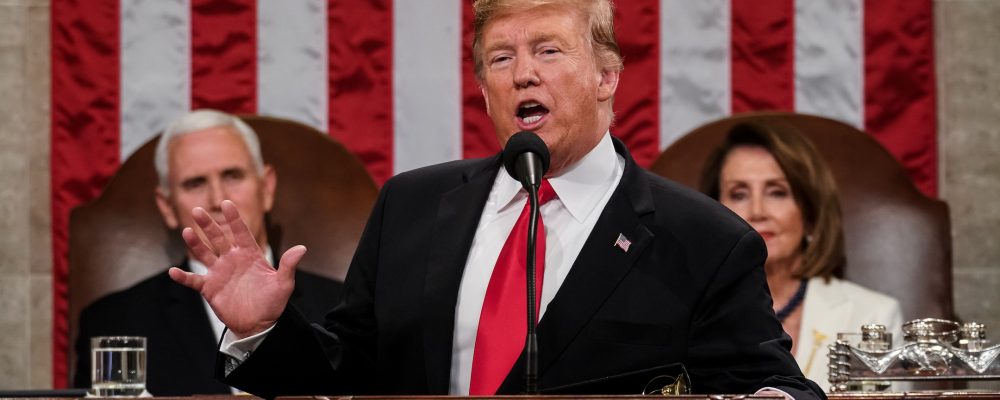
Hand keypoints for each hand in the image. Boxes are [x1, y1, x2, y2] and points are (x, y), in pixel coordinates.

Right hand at [168, 200, 304, 337]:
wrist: (259, 324)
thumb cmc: (272, 303)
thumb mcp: (283, 284)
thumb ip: (288, 265)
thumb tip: (302, 248)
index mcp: (250, 255)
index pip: (241, 233)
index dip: (234, 219)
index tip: (227, 203)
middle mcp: (233, 260)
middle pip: (218, 238)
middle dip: (208, 225)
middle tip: (197, 211)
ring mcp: (219, 273)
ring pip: (204, 254)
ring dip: (195, 244)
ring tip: (187, 232)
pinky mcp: (210, 288)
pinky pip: (193, 280)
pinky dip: (183, 277)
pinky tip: (173, 271)